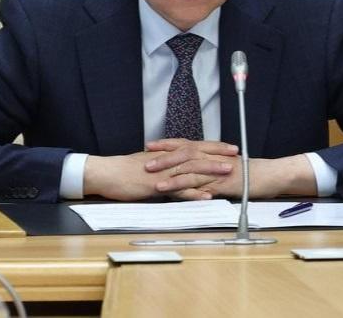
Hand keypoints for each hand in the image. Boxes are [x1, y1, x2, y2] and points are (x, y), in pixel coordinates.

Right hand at [82, 146, 235, 200]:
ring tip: (228, 171)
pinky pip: (177, 189)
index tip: (228, 147)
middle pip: (197, 153)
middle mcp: (167, 160)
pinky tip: (206, 196)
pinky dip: (193, 193)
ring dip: (211, 170)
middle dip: (218, 153)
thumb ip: (164, 164)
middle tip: (237, 154)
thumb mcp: (148, 164)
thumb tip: (176, 167)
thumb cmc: (124, 170)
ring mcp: (163, 172)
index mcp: (166, 154)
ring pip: (191, 168)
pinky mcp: (155, 185)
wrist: (105, 173)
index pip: (194, 147)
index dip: (212, 146)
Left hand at [149, 147, 317, 198]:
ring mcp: (217, 170)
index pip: (187, 144)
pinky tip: (177, 194)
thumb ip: (212, 168)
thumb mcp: (228, 167)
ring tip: (154, 180)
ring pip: (190, 169)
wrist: (271, 176)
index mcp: (213, 152)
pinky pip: (202, 186)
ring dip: (171, 175)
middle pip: (184, 154)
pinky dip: (187, 189)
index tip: (152, 145)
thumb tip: (196, 172)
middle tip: (146, 161)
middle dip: (164, 157)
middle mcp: (213, 158)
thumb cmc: (251, 173)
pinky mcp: (222, 184)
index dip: (168, 144)